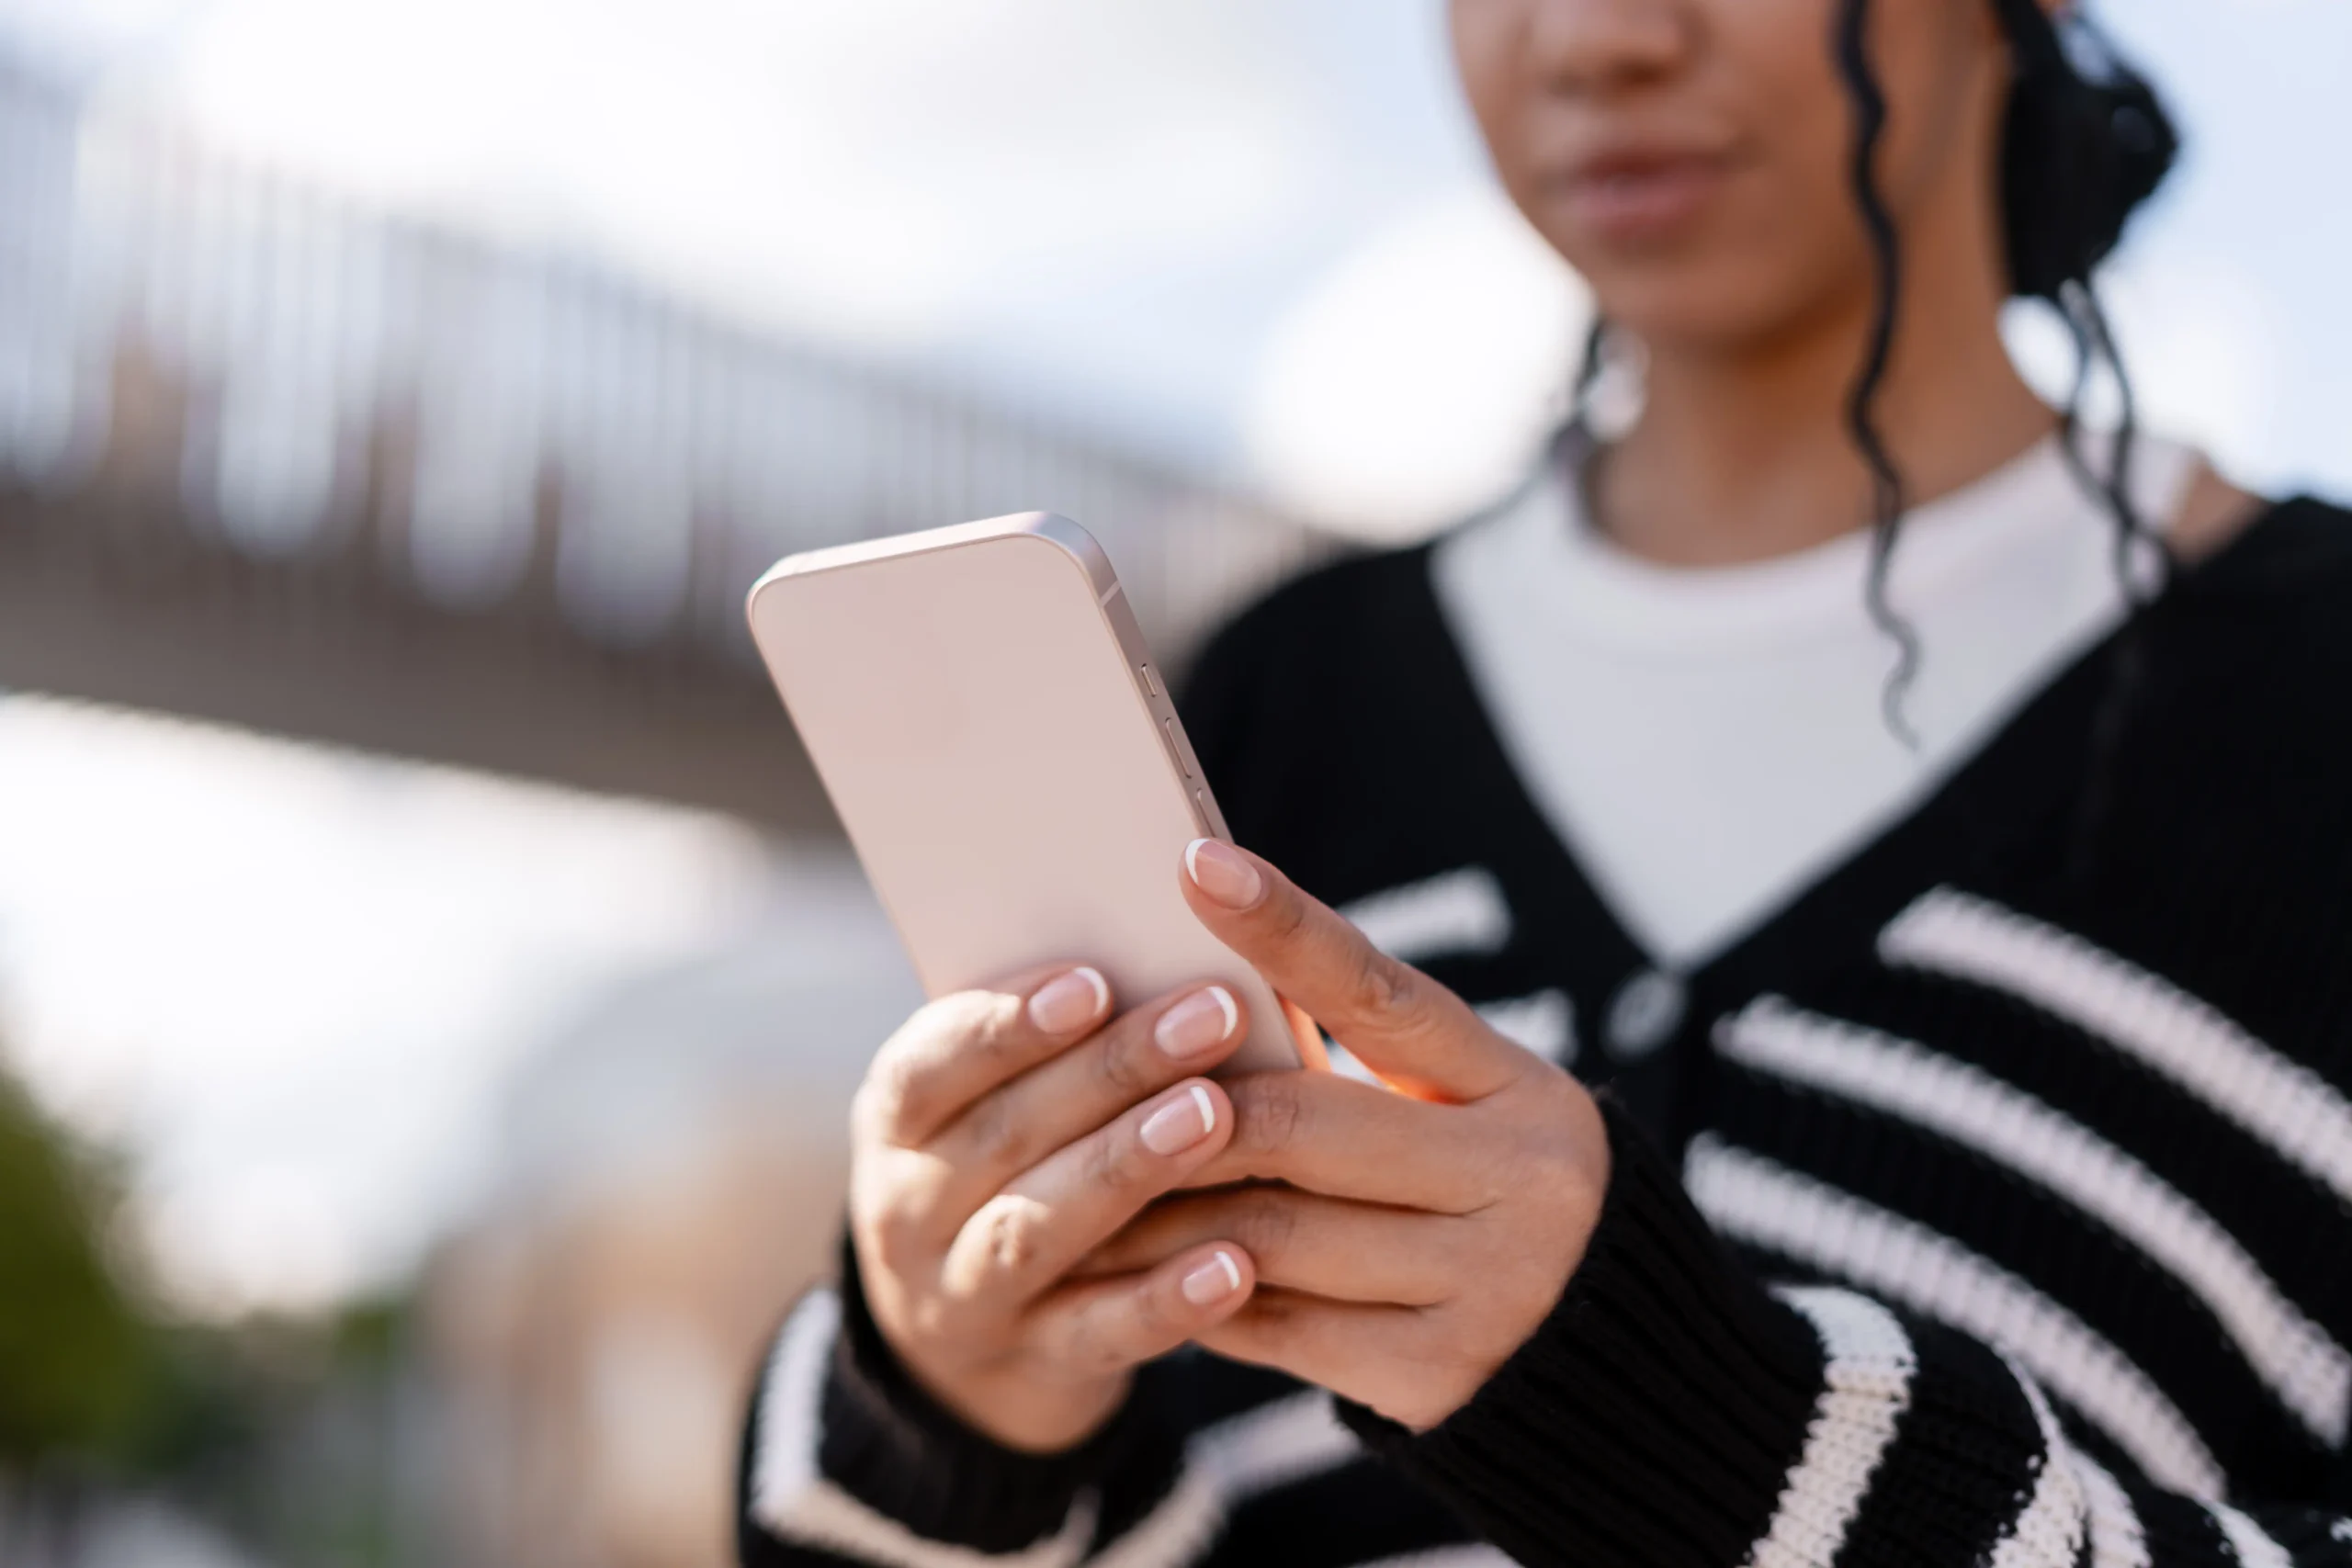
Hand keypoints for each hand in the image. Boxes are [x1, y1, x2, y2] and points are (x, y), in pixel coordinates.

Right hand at [848, 965, 1263, 1450]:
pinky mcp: (1035, 1365)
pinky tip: (1237, 1264)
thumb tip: (1170, 952)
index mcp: (897, 1120)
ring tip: (1215, 1115)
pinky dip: (1167, 1300)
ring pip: (1039, 1229)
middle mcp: (909, 1209)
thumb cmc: (1010, 1165)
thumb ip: (1053, 1044)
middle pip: (1005, 1134)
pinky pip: (1101, 1334)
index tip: (1094, 979)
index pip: (929, 1065)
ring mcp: (963, 1296)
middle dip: (1111, 1070)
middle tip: (1213, 1015)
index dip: (1005, 1024)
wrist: (964, 1346)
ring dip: (1129, 1166)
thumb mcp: (987, 1103)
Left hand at [1079, 840, 1611, 1432]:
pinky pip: (1275, 1326)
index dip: (1285, 928)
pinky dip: (1196, 1294)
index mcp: (1522, 1087)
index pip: (1383, 993)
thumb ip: (1364, 1068)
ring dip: (1161, 1210)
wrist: (1612, 1370)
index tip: (1195, 863)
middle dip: (1180, 1112)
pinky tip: (1145, 1274)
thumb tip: (1197, 999)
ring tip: (1085, 1188)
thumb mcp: (1467, 1114)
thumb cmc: (1492, 1199)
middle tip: (1087, 1091)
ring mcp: (1488, 1286)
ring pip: (1269, 1232)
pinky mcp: (1439, 1379)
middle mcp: (1521, 1179)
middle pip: (1299, 1124)